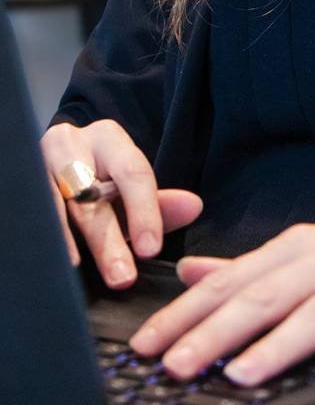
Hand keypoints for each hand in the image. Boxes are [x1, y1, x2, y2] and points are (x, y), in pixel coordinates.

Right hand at [41, 120, 202, 287]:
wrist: (55, 160)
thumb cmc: (99, 177)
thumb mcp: (128, 185)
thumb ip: (158, 202)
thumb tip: (193, 207)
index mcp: (108, 139)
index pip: (133, 173)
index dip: (144, 211)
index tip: (151, 249)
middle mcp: (70, 144)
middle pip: (91, 195)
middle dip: (108, 240)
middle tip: (123, 276)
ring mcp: (39, 162)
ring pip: (56, 203)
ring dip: (70, 241)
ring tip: (78, 269)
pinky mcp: (20, 182)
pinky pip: (34, 211)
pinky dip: (47, 236)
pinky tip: (55, 259)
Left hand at [129, 202, 314, 387]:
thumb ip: (254, 265)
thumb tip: (192, 272)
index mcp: (303, 246)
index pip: (234, 278)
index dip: (188, 311)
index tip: (148, 341)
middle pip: (265, 294)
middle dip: (215, 331)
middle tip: (175, 362)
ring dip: (276, 344)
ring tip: (239, 374)